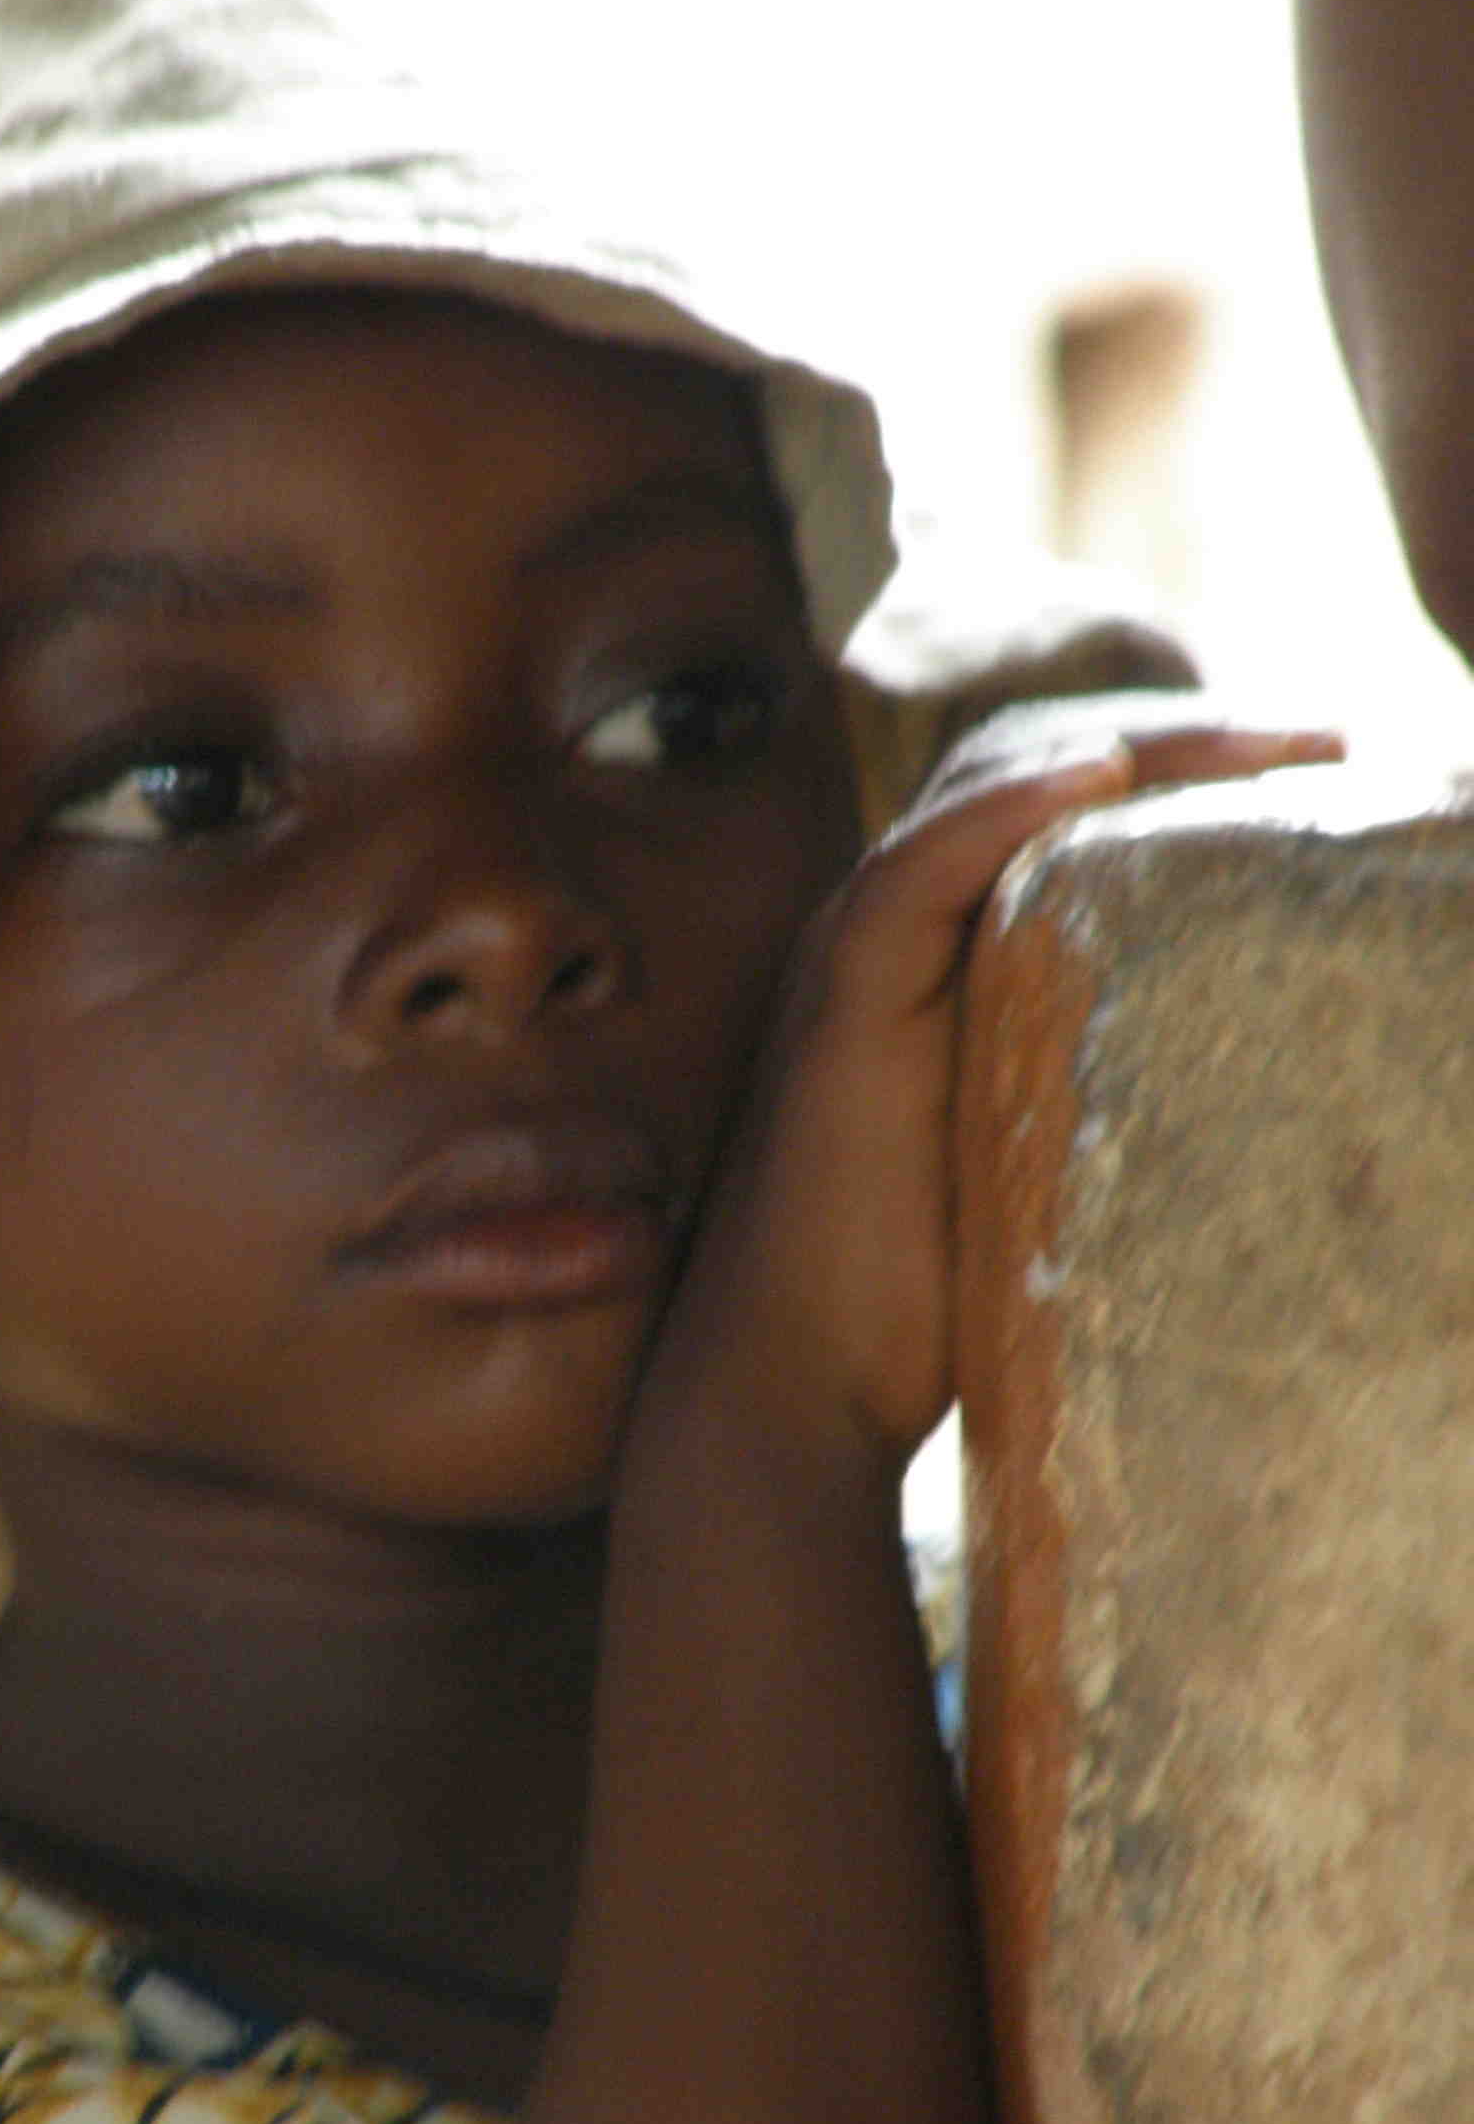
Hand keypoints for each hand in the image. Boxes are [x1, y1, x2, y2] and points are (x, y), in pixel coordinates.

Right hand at [659, 701, 1346, 1462]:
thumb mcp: (1054, 1158)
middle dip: (1191, 734)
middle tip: (1334, 744)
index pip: (1060, 800)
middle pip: (1038, 764)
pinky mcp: (837, 1005)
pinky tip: (1105, 778)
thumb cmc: (919, 1307)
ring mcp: (856, 956)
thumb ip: (1116, 1077)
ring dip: (1136, 746)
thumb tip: (1275, 1067)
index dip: (1188, 762)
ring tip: (1269, 745)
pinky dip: (1003, 809)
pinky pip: (915, 872)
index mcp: (944, 947)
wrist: (788, 1389)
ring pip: (988, 788)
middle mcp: (894, 926)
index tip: (1326, 769)